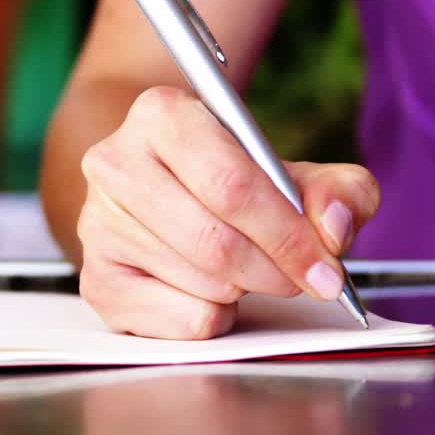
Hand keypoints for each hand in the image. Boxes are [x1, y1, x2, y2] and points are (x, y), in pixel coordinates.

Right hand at [77, 86, 380, 339]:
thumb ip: (338, 189)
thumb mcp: (294, 170)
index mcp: (161, 115)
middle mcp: (115, 163)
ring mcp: (96, 223)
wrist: (160, 188)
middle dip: (274, 270)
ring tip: (244, 270)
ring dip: (243, 290)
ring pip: (202, 283)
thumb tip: (333, 225)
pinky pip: (179, 319)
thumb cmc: (231, 178)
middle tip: (300, 278)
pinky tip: (209, 289)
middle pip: (216, 242)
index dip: (288, 234)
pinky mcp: (97, 279)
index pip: (231, 185)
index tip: (327, 268)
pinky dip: (214, 317)